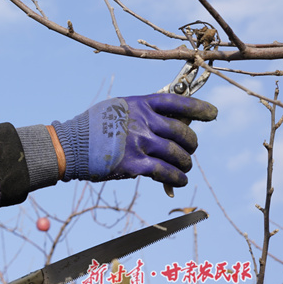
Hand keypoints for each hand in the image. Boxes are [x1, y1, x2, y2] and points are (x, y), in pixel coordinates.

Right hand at [53, 94, 216, 185]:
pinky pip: (166, 172)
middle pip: (183, 132)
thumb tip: (172, 122)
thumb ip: (141, 112)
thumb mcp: (116, 108)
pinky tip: (179, 181)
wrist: (69, 146)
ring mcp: (139, 143)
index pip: (177, 103)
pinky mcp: (134, 165)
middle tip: (190, 149)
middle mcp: (142, 121)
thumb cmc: (92, 128)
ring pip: (178, 154)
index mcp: (138, 104)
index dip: (199, 108)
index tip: (213, 114)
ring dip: (186, 163)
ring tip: (184, 167)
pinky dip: (177, 178)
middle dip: (192, 143)